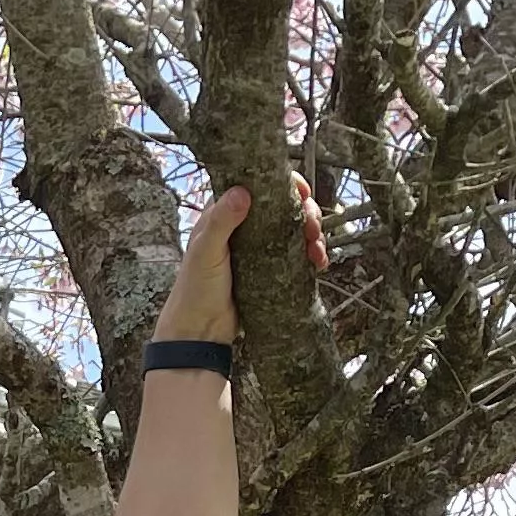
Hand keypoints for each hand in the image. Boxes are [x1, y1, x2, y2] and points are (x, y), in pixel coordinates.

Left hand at [153, 175, 329, 345]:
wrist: (201, 331)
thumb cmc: (196, 289)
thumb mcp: (205, 251)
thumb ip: (221, 221)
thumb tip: (242, 192)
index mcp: (225, 212)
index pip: (259, 186)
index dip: (285, 184)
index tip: (302, 191)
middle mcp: (245, 226)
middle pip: (284, 207)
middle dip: (306, 212)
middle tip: (313, 227)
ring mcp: (260, 247)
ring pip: (294, 229)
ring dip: (313, 235)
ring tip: (317, 249)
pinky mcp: (272, 268)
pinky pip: (297, 255)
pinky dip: (312, 255)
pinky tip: (319, 263)